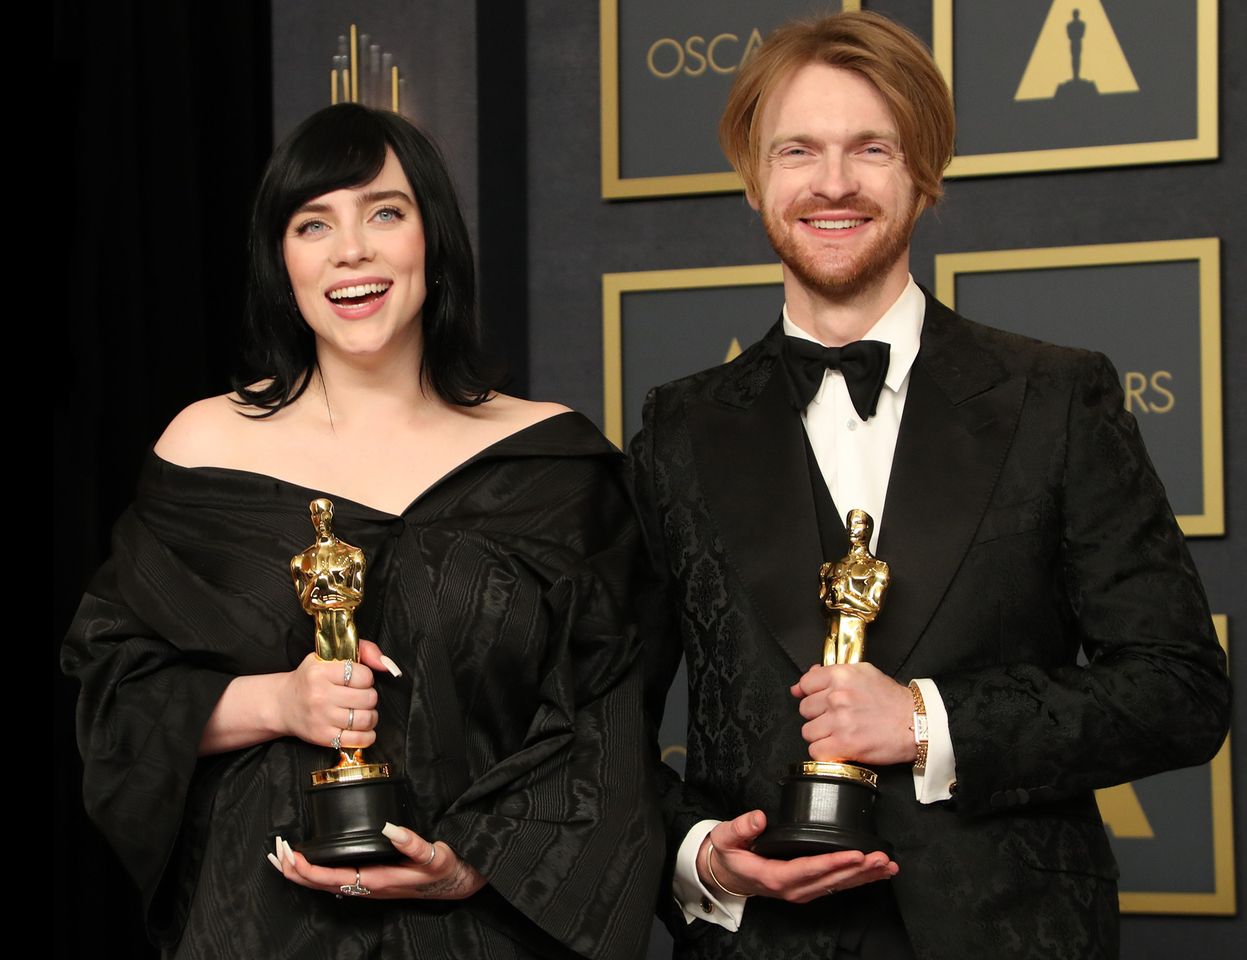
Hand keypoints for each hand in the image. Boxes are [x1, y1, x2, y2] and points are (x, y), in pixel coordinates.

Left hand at [267, 823, 485, 899]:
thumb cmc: (443, 869)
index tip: (293, 855)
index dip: (309, 869)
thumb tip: (390, 827)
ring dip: (300, 872)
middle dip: (294, 870)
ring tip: (280, 858)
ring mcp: (366, 887)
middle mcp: (366, 888)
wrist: (454, 883)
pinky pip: (332, 880)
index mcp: (377, 881)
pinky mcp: (368, 881)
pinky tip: (307, 864)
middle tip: (275, 851)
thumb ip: (412, 843)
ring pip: (323, 885)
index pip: (333, 878)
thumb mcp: (433, 855)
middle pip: (320, 885)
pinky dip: (313, 872)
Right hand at [275, 639, 395, 750]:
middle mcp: (319, 695)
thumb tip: (387, 665)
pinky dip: (367, 735)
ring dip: (370, 716)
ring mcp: (321, 718)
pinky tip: (362, 728)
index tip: (358, 680)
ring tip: (361, 711)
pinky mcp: (323, 737)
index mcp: (320, 672)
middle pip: (368, 698)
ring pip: (366, 719)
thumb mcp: (330, 656)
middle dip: (369, 697)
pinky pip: (358, 739)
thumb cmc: (311, 678)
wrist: (283, 704)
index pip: (363, 676)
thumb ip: (364, 650)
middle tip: (360, 696)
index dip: (366, 678)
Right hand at [698, 811, 896, 903]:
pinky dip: (858, 880)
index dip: (833, 863)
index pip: (808, 870)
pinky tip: (876, 873)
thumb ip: (741, 827)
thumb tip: (759, 818)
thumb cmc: (729, 854)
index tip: (855, 855)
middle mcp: (792, 889)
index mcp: (773, 876)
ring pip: (838, 886)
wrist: (727, 875)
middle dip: (858, 870)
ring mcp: (802, 891)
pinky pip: (836, 886)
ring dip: (864, 877)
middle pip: (830, 881)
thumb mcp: (726, 837)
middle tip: (881, 858)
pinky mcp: (809, 888)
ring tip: (887, 866)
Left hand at [790, 663, 915, 765]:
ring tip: (839, 734)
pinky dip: (825, 752)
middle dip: (817, 715)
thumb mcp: (864, 673)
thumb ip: (832, 674)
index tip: (816, 700)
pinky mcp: (844, 744)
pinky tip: (838, 747)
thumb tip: (800, 685)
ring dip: (821, 735)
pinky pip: (816, 751)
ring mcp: (840, 721)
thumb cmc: (892, 700)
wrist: (916, 723)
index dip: (809, 693)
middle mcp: (837, 697)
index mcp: (841, 676)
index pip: (805, 683)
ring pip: (808, 731)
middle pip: (805, 709)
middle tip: (835, 718)